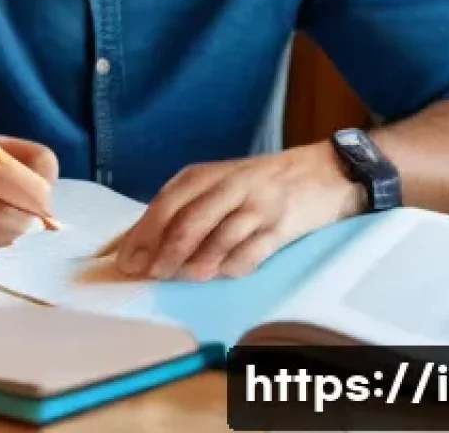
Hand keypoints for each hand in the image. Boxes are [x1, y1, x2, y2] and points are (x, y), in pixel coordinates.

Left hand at [115, 142, 364, 280]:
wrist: (322, 171)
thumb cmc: (258, 182)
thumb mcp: (218, 182)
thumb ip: (186, 207)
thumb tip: (144, 242)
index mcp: (204, 174)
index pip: (165, 204)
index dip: (143, 235)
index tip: (126, 261)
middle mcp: (227, 186)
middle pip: (186, 224)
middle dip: (164, 254)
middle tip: (151, 275)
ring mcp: (255, 206)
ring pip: (215, 241)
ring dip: (195, 265)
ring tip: (183, 278)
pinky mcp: (280, 226)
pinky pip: (249, 254)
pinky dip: (231, 267)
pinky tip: (222, 273)